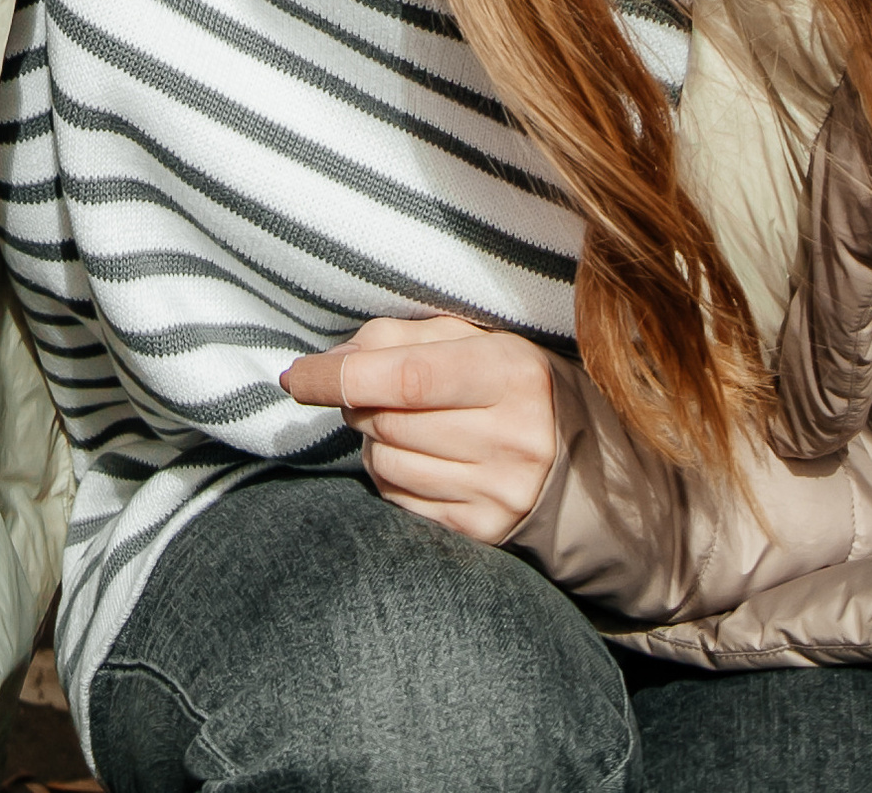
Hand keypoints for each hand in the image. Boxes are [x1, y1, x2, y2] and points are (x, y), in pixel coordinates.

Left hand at [282, 318, 557, 544]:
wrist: (574, 453)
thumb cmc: (504, 380)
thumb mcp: (465, 338)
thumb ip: (392, 340)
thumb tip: (325, 366)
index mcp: (510, 374)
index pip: (407, 379)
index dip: (341, 376)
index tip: (297, 376)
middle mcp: (512, 438)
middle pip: (389, 422)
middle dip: (358, 403)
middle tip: (368, 391)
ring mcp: (500, 493)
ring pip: (387, 465)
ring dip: (372, 440)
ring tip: (397, 423)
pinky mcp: (484, 532)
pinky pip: (400, 502)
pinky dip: (388, 475)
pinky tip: (413, 457)